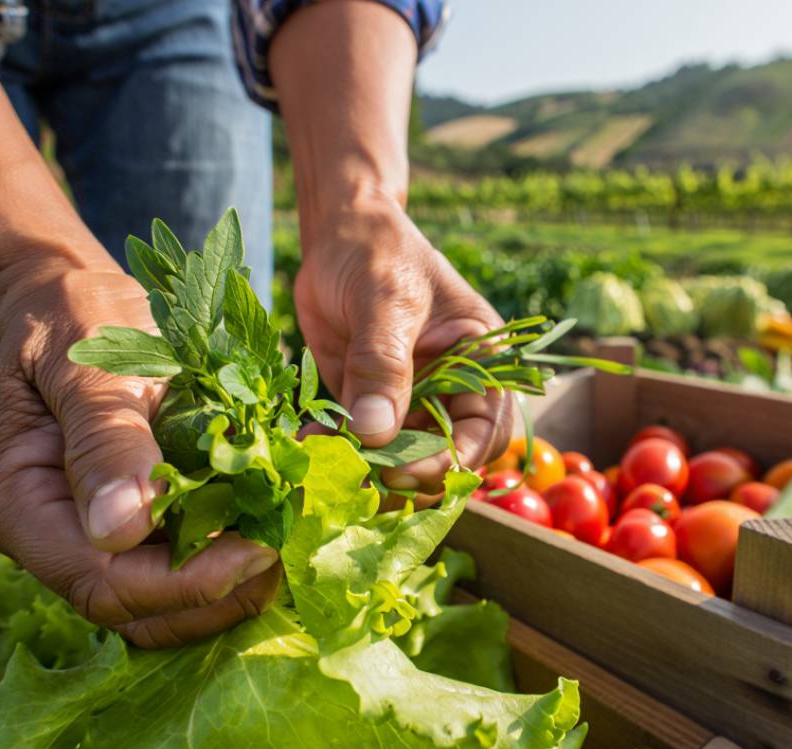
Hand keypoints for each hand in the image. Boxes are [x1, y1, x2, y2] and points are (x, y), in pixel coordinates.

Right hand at [0, 265, 279, 647]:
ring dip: (228, 586)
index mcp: (15, 501)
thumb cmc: (78, 315)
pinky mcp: (123, 529)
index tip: (257, 549)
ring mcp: (83, 537)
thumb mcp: (94, 364)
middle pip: (132, 609)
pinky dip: (225, 558)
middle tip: (288, 550)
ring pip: (159, 604)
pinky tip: (269, 527)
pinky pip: (174, 568)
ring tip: (287, 541)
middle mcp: (44, 536)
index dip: (182, 582)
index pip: (99, 582)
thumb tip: (121, 530)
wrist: (75, 297)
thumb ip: (106, 440)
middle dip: (215, 593)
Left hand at [293, 198, 512, 491]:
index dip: (450, 461)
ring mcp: (408, 398)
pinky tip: (308, 441)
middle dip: (407, 475)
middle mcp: (451, 388)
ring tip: (327, 465)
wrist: (337, 230)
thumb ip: (382, 365)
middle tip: (361, 476)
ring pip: (398, 456)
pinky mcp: (366, 400)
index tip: (406, 471)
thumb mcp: (386, 300)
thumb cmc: (378, 251)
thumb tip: (375, 433)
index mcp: (481, 362)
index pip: (483, 433)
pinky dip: (334, 447)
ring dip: (364, 467)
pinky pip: (356, 439)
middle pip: (443, 456)